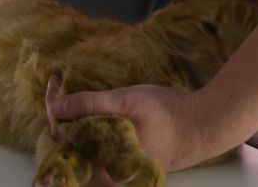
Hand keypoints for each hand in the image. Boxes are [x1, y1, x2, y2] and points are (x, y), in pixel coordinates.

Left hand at [46, 75, 203, 172]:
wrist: (203, 125)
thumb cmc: (167, 114)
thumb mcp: (125, 102)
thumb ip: (89, 105)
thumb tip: (55, 106)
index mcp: (105, 167)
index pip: (63, 142)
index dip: (54, 110)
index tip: (55, 84)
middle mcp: (108, 173)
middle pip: (69, 144)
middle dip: (59, 113)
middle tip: (58, 85)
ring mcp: (116, 167)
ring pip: (80, 143)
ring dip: (71, 118)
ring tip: (67, 93)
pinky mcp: (122, 157)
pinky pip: (94, 143)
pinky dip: (86, 124)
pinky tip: (85, 107)